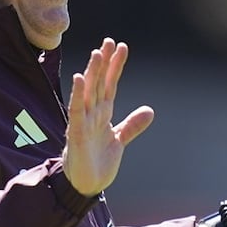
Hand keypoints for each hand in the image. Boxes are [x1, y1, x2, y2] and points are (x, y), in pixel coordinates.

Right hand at [63, 38, 154, 195]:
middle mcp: (92, 114)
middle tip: (110, 41)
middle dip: (104, 62)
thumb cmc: (98, 162)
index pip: (109, 85)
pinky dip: (78, 94)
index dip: (115, 66)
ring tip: (98, 53)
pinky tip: (80, 78)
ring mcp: (83, 122)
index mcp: (102, 114)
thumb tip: (150, 110)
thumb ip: (132, 125)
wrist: (86, 185)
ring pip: (88, 92)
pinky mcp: (76, 133)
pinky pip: (76, 111)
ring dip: (92, 72)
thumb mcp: (119, 140)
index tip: (122, 47)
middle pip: (98, 83)